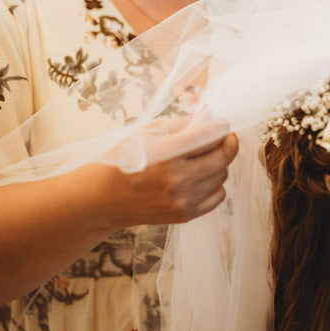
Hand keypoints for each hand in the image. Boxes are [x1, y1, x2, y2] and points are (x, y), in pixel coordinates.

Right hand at [100, 129, 238, 227]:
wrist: (103, 197)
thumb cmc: (122, 159)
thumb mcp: (146, 132)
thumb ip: (181, 123)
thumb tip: (209, 115)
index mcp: (166, 154)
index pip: (210, 135)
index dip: (220, 126)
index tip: (220, 124)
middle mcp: (178, 179)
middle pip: (223, 156)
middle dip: (226, 143)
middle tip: (221, 137)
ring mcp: (183, 200)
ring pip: (222, 176)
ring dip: (217, 164)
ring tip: (200, 159)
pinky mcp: (185, 215)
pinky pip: (218, 195)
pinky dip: (214, 184)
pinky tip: (198, 177)